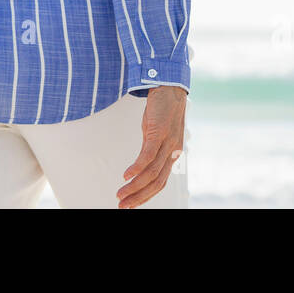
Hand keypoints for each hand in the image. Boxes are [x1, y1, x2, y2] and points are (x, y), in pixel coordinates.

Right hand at [117, 85, 186, 208]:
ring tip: (121, 194)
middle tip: (123, 206)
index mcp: (172, 154)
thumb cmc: (161, 109)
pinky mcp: (158, 132)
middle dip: (139, 197)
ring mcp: (167, 143)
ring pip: (151, 173)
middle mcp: (172, 152)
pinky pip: (147, 155)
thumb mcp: (155, 132)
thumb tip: (139, 162)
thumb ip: (150, 147)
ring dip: (134, 186)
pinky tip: (126, 176)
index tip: (131, 203)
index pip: (160, 182)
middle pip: (156, 183)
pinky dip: (136, 168)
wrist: (169, 86)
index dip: (146, 195)